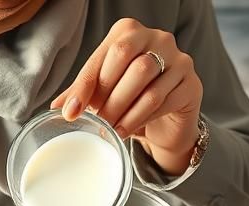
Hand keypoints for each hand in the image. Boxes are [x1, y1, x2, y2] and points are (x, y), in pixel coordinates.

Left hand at [51, 18, 203, 175]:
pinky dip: (141, 118)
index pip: (104, 54)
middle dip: (107, 95)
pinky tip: (127, 131)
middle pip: (126, 59)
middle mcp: (157, 38)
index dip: (84, 85)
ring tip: (110, 130)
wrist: (168, 119)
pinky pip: (163, 101)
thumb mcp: (105, 92)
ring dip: (123, 110)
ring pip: (146, 82)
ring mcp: (178, 59)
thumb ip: (83, 94)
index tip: (71, 112)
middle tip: (96, 121)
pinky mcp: (191, 84)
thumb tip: (57, 107)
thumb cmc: (133, 98)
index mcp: (129, 32)